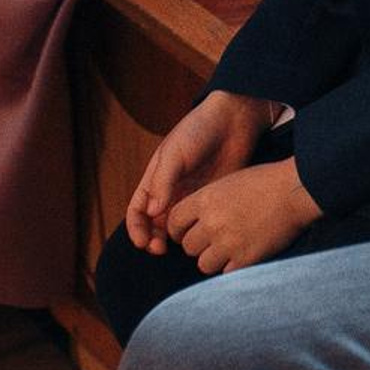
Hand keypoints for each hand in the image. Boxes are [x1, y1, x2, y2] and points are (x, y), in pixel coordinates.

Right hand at [126, 90, 271, 249]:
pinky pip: (199, 222)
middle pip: (154, 225)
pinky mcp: (212, 200)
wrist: (234, 120)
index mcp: (155, 179)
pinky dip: (195, 233)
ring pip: (176, 228)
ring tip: (179, 246)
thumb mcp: (175, 153)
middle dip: (152, 239)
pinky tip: (201, 237)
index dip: (136, 228)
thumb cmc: (199, 131)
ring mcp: (191, 197)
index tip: (143, 241)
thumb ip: (163, 182)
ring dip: (173, 240)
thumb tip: (152, 213)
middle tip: (160, 249)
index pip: (137, 210)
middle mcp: (170, 192)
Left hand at [166, 157, 320, 274]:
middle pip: (187, 246)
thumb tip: (193, 221)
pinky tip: (242, 255)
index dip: (177, 230)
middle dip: (198, 245)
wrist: (295, 190)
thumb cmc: (266, 182)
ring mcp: (228, 242)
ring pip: (203, 264)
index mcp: (205, 199)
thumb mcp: (228, 183)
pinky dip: (232, 267)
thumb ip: (207, 202)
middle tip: (212, 242)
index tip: (185, 234)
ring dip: (213, 259)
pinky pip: (225, 273)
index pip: (174, 223)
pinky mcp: (246, 258)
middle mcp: (212, 222)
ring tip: (227, 251)